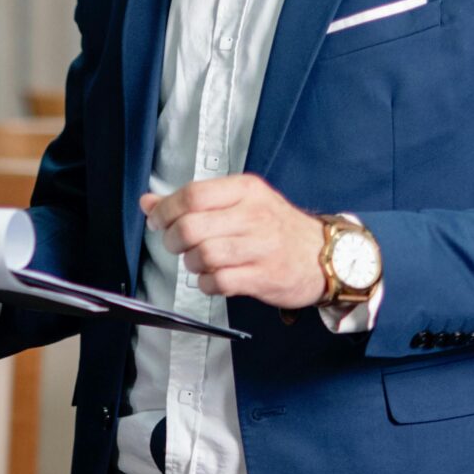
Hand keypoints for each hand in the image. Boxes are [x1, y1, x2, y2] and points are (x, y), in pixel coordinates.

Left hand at [143, 172, 326, 305]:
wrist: (324, 255)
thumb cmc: (277, 228)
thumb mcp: (241, 202)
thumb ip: (194, 202)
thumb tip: (149, 203)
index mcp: (245, 190)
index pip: (192, 195)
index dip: (165, 211)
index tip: (158, 221)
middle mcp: (253, 215)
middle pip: (191, 227)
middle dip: (173, 240)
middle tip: (179, 245)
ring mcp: (260, 247)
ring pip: (203, 256)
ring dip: (192, 263)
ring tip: (201, 262)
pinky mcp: (263, 276)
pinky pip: (219, 282)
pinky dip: (207, 284)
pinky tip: (214, 278)